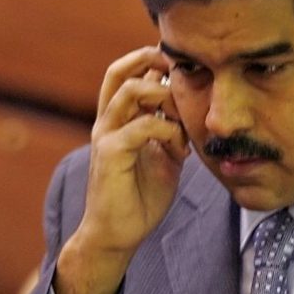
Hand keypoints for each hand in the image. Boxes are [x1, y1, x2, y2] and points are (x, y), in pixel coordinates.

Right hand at [55, 47, 188, 293]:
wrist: (117, 234)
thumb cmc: (140, 197)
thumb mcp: (163, 156)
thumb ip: (171, 132)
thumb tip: (188, 111)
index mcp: (118, 120)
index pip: (127, 75)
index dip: (151, 60)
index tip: (183, 65)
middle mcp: (107, 122)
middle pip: (119, 71)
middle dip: (149, 59)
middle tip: (181, 66)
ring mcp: (105, 135)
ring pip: (130, 91)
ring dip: (164, 95)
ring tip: (183, 116)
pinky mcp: (109, 153)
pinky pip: (142, 126)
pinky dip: (168, 131)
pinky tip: (180, 151)